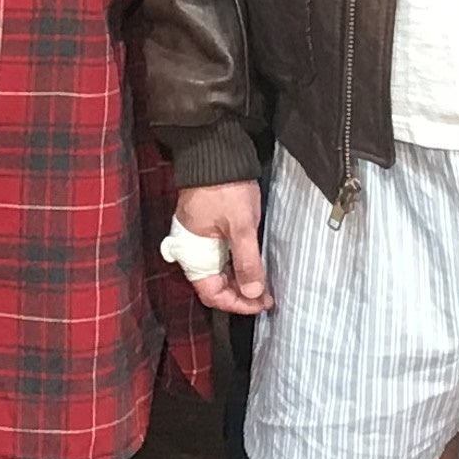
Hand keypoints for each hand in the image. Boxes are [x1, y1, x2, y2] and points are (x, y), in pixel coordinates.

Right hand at [173, 180, 269, 314]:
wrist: (216, 154)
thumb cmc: (225, 188)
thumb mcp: (242, 227)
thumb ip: (247, 261)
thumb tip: (254, 293)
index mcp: (193, 254)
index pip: (212, 294)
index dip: (237, 304)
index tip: (260, 303)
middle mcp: (192, 252)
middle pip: (215, 286)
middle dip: (241, 295)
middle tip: (266, 296)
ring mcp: (200, 241)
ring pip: (220, 272)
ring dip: (241, 280)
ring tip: (264, 283)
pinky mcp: (209, 230)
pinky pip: (222, 257)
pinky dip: (238, 265)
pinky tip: (254, 265)